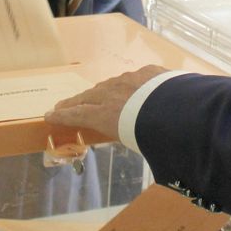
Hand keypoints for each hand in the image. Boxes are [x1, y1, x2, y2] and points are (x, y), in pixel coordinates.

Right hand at [46, 65, 169, 141]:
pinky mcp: (147, 71)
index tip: (49, 115)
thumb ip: (131, 141)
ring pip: (109, 85)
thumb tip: (144, 159)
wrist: (181, 109)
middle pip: (87, 96)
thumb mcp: (139, 145)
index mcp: (105, 114)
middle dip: (74, 101)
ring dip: (100, 91)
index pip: (77, 114)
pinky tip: (131, 86)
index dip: (62, 115)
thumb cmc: (157, 135)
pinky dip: (128, 84)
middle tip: (63, 104)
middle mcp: (112, 94)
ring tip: (96, 96)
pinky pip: (133, 78)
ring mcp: (129, 80)